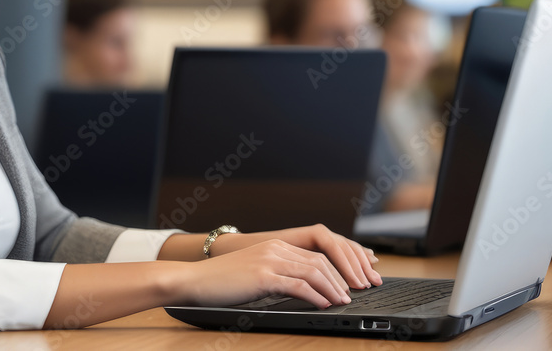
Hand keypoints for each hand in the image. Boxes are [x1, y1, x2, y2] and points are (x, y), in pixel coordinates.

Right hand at [209, 224, 381, 289]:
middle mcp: (276, 248)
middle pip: (321, 261)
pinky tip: (324, 304)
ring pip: (314, 271)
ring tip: (343, 301)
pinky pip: (299, 284)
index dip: (338, 269)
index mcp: (276, 245)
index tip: (352, 283)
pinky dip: (316, 295)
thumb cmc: (223, 282)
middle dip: (343, 278)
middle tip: (355, 294)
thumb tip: (306, 289)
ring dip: (334, 288)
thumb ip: (280, 275)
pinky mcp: (263, 275)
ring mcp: (270, 260)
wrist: (196, 280)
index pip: (317, 254)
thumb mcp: (257, 274)